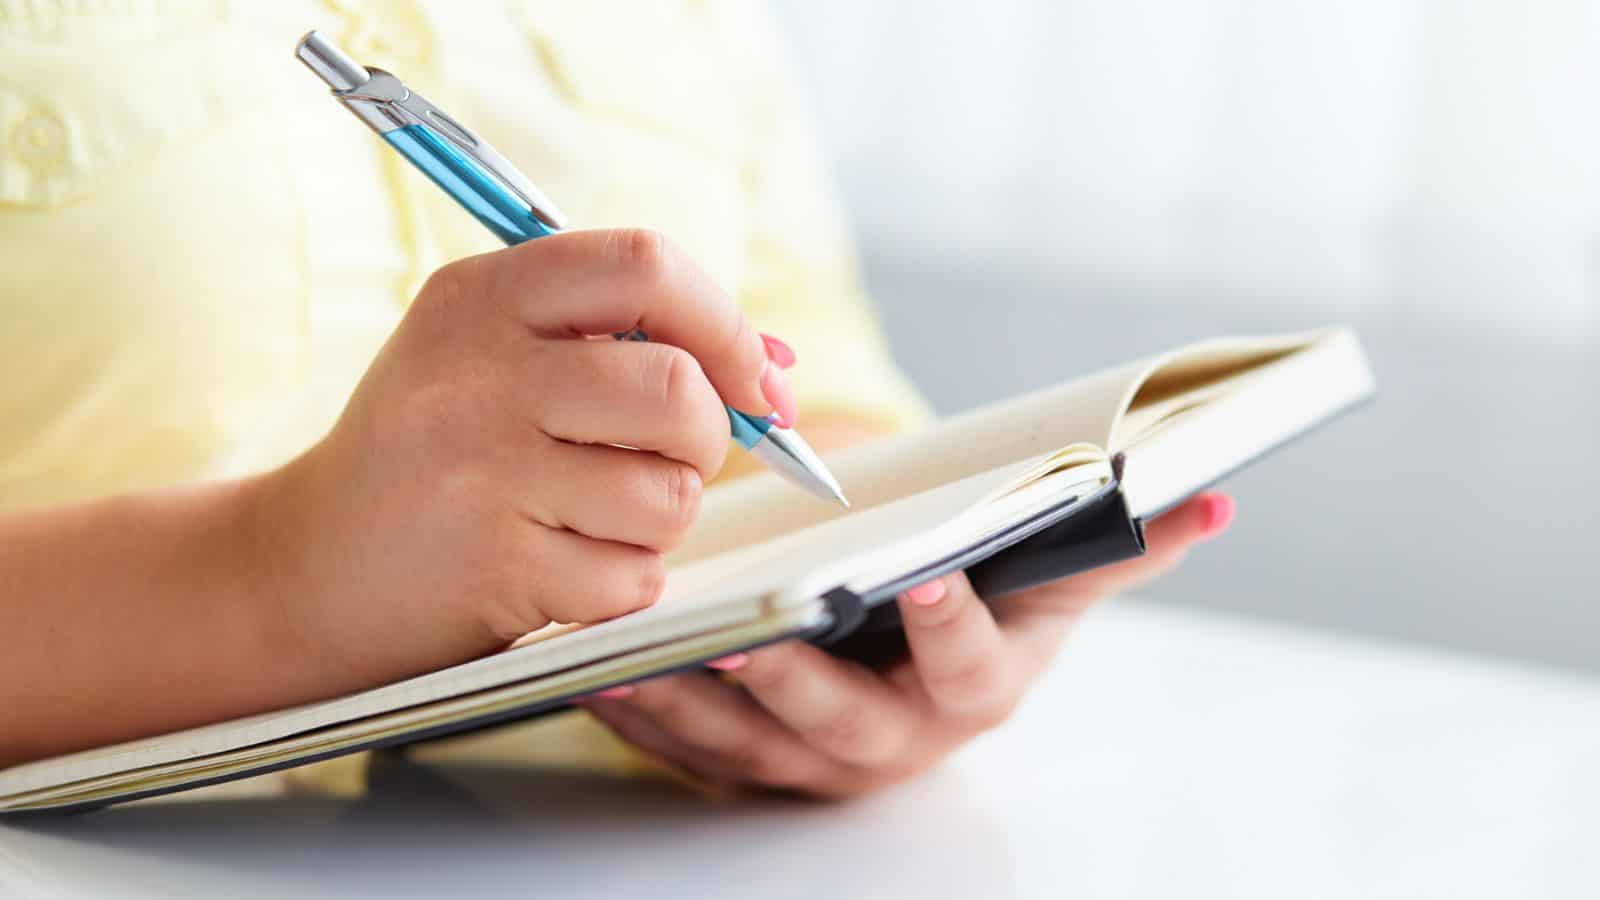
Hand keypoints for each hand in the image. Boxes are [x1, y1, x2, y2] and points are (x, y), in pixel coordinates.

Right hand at [260, 230, 795, 692]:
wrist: (305, 567)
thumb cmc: (433, 456)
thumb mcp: (496, 359)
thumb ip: (626, 342)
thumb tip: (774, 367)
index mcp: (483, 296)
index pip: (646, 265)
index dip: (724, 323)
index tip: (748, 376)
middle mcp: (478, 374)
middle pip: (676, 390)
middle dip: (706, 437)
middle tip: (673, 457)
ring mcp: (482, 473)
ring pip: (668, 494)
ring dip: (658, 519)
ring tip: (590, 516)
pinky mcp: (496, 567)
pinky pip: (634, 576)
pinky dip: (620, 582)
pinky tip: (558, 567)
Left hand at [581, 492, 1235, 797]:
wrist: (917, 657)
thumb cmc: (982, 604)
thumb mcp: (1049, 575)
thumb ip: (1118, 540)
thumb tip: (1213, 497)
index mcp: (975, 687)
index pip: (971, 668)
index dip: (951, 629)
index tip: (925, 580)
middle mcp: (897, 737)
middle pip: (846, 723)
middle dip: (797, 680)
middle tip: (752, 629)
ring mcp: (817, 757)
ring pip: (752, 743)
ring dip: (695, 699)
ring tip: (642, 649)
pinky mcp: (751, 759)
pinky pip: (690, 749)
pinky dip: (643, 712)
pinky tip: (599, 669)